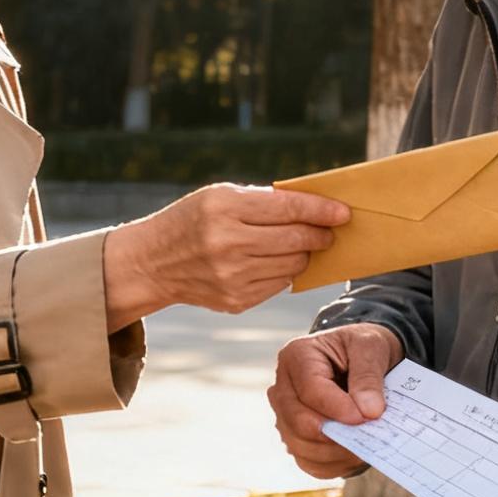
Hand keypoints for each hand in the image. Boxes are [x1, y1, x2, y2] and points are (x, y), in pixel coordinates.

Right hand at [100, 184, 346, 329]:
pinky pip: (279, 284)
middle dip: (320, 234)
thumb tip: (313, 208)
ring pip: (292, 265)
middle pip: (295, 240)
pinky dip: (285, 271)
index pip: (288, 209)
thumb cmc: (192, 220)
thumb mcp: (219, 196)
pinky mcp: (237, 300)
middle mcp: (228, 243)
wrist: (154, 263)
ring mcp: (232, 276)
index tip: (343, 212)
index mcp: (224, 208)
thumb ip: (263, 201)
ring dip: (305, 254)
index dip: (321, 210)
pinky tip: (277, 262)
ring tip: (302, 245)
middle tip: (329, 231)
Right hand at [269, 324, 404, 478]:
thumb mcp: (371, 347)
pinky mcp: (295, 438)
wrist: (362, 359)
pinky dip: (334, 464)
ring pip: (301, 447)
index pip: (311, 391)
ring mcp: (285, 415)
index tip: (369, 416)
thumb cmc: (363, 348)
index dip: (340, 409)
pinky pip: (309, 463)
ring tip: (366, 443)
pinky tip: (355, 452)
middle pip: (300, 423)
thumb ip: (368, 377)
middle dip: (338, 434)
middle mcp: (282, 387)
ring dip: (337, 452)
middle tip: (371, 435)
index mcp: (296, 356)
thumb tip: (368, 411)